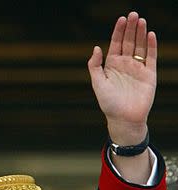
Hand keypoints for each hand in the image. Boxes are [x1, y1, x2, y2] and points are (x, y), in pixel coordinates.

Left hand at [88, 11, 156, 144]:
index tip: (121, 19)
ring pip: (140, 46)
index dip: (118, 32)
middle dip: (131, 28)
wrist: (124, 118)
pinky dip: (151, 46)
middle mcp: (125, 64)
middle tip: (133, 14)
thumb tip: (96, 48)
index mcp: (112, 66)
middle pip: (129, 42)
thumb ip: (95, 66)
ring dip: (141, 33)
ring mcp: (138, 68)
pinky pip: (151, 57)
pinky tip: (150, 34)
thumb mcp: (98, 84)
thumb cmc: (109, 103)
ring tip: (141, 20)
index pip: (116, 44)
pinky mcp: (149, 74)